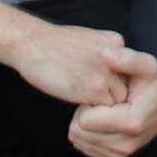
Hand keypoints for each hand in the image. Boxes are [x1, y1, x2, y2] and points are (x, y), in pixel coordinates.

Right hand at [10, 22, 146, 108]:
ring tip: (83, 103)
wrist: (30, 43)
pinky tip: (77, 105)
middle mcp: (117, 56)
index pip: (125, 71)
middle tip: (91, 100)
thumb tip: (110, 79)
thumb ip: (103, 57)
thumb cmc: (51, 45)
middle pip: (125, 87)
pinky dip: (93, 114)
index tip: (94, 85)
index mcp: (115, 42)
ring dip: (101, 106)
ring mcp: (107, 73)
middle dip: (110, 96)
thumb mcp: (86, 42)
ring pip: (117, 101)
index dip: (111, 82)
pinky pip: (104, 112)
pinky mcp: (95, 89)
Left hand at [68, 64, 156, 156]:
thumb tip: (105, 54)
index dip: (87, 102)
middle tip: (99, 101)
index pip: (84, 120)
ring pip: (80, 141)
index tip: (100, 93)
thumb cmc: (153, 82)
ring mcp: (120, 154)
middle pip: (79, 132)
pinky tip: (101, 121)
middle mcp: (126, 144)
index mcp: (131, 122)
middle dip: (83, 113)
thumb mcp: (146, 64)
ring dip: (85, 124)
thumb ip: (126, 58)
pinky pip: (86, 148)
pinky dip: (88, 134)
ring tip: (102, 110)